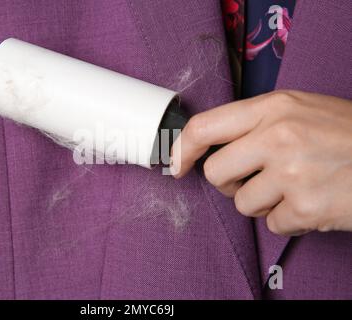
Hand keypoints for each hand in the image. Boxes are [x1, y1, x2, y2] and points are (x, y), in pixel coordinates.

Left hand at [170, 90, 351, 235]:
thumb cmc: (346, 134)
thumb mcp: (299, 110)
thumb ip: (254, 123)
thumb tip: (209, 146)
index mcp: (273, 108)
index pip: (204, 127)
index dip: (182, 149)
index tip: (177, 164)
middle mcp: (278, 137)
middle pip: (216, 173)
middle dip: (230, 182)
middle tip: (256, 177)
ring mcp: (292, 173)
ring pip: (242, 203)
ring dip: (262, 202)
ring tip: (293, 187)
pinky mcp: (306, 207)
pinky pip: (272, 224)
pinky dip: (287, 218)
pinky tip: (311, 201)